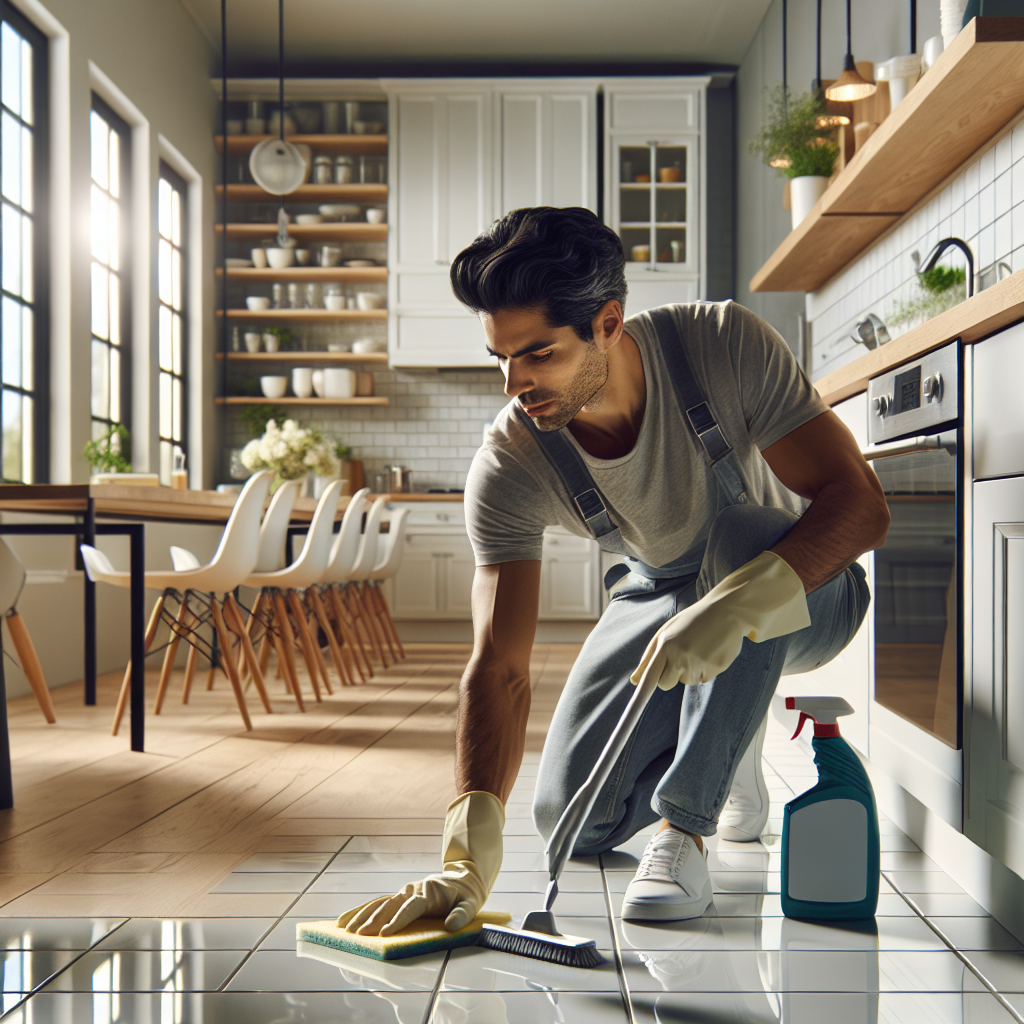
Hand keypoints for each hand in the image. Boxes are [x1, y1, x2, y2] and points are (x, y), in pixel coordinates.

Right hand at [336, 790, 503, 936]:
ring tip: (345, 929)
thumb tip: (450, 926)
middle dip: (374, 920)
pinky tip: (345, 920)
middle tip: (359, 935)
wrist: (461, 879)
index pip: (411, 908)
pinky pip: (377, 903)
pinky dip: (361, 911)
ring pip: (379, 903)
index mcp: (428, 894)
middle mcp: (412, 891)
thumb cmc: (465, 896)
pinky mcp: (398, 896)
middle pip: (390, 905)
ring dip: (362, 915)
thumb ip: (462, 915)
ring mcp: (403, 892)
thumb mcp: (470, 904)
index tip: (386, 934)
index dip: (398, 920)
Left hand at [630, 551, 809, 690]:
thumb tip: (634, 681)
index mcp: (666, 644)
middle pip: (665, 684)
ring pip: (685, 681)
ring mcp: (698, 664)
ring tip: (697, 648)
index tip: (628, 720)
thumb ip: (649, 656)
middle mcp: (681, 656)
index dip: (640, 696)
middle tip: (678, 655)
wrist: (727, 611)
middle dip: (668, 675)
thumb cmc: (692, 621)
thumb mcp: (667, 632)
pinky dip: (704, 670)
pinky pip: (702, 679)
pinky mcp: (715, 669)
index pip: (650, 676)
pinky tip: (709, 651)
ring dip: (688, 670)